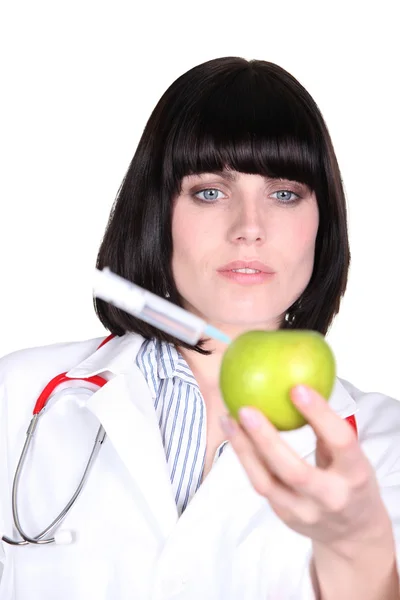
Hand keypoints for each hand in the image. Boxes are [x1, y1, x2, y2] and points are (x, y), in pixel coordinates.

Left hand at [220, 385, 391, 550]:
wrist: (353, 533)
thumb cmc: (350, 480)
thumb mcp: (352, 456)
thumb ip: (328, 430)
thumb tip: (299, 387)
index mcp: (356, 475)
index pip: (340, 442)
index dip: (320, 414)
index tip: (297, 388)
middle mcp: (331, 497)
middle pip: (295, 472)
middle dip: (267, 440)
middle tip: (246, 409)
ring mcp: (305, 512)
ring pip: (267, 483)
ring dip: (244, 449)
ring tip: (229, 419)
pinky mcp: (285, 516)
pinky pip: (261, 484)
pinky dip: (246, 458)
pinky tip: (234, 434)